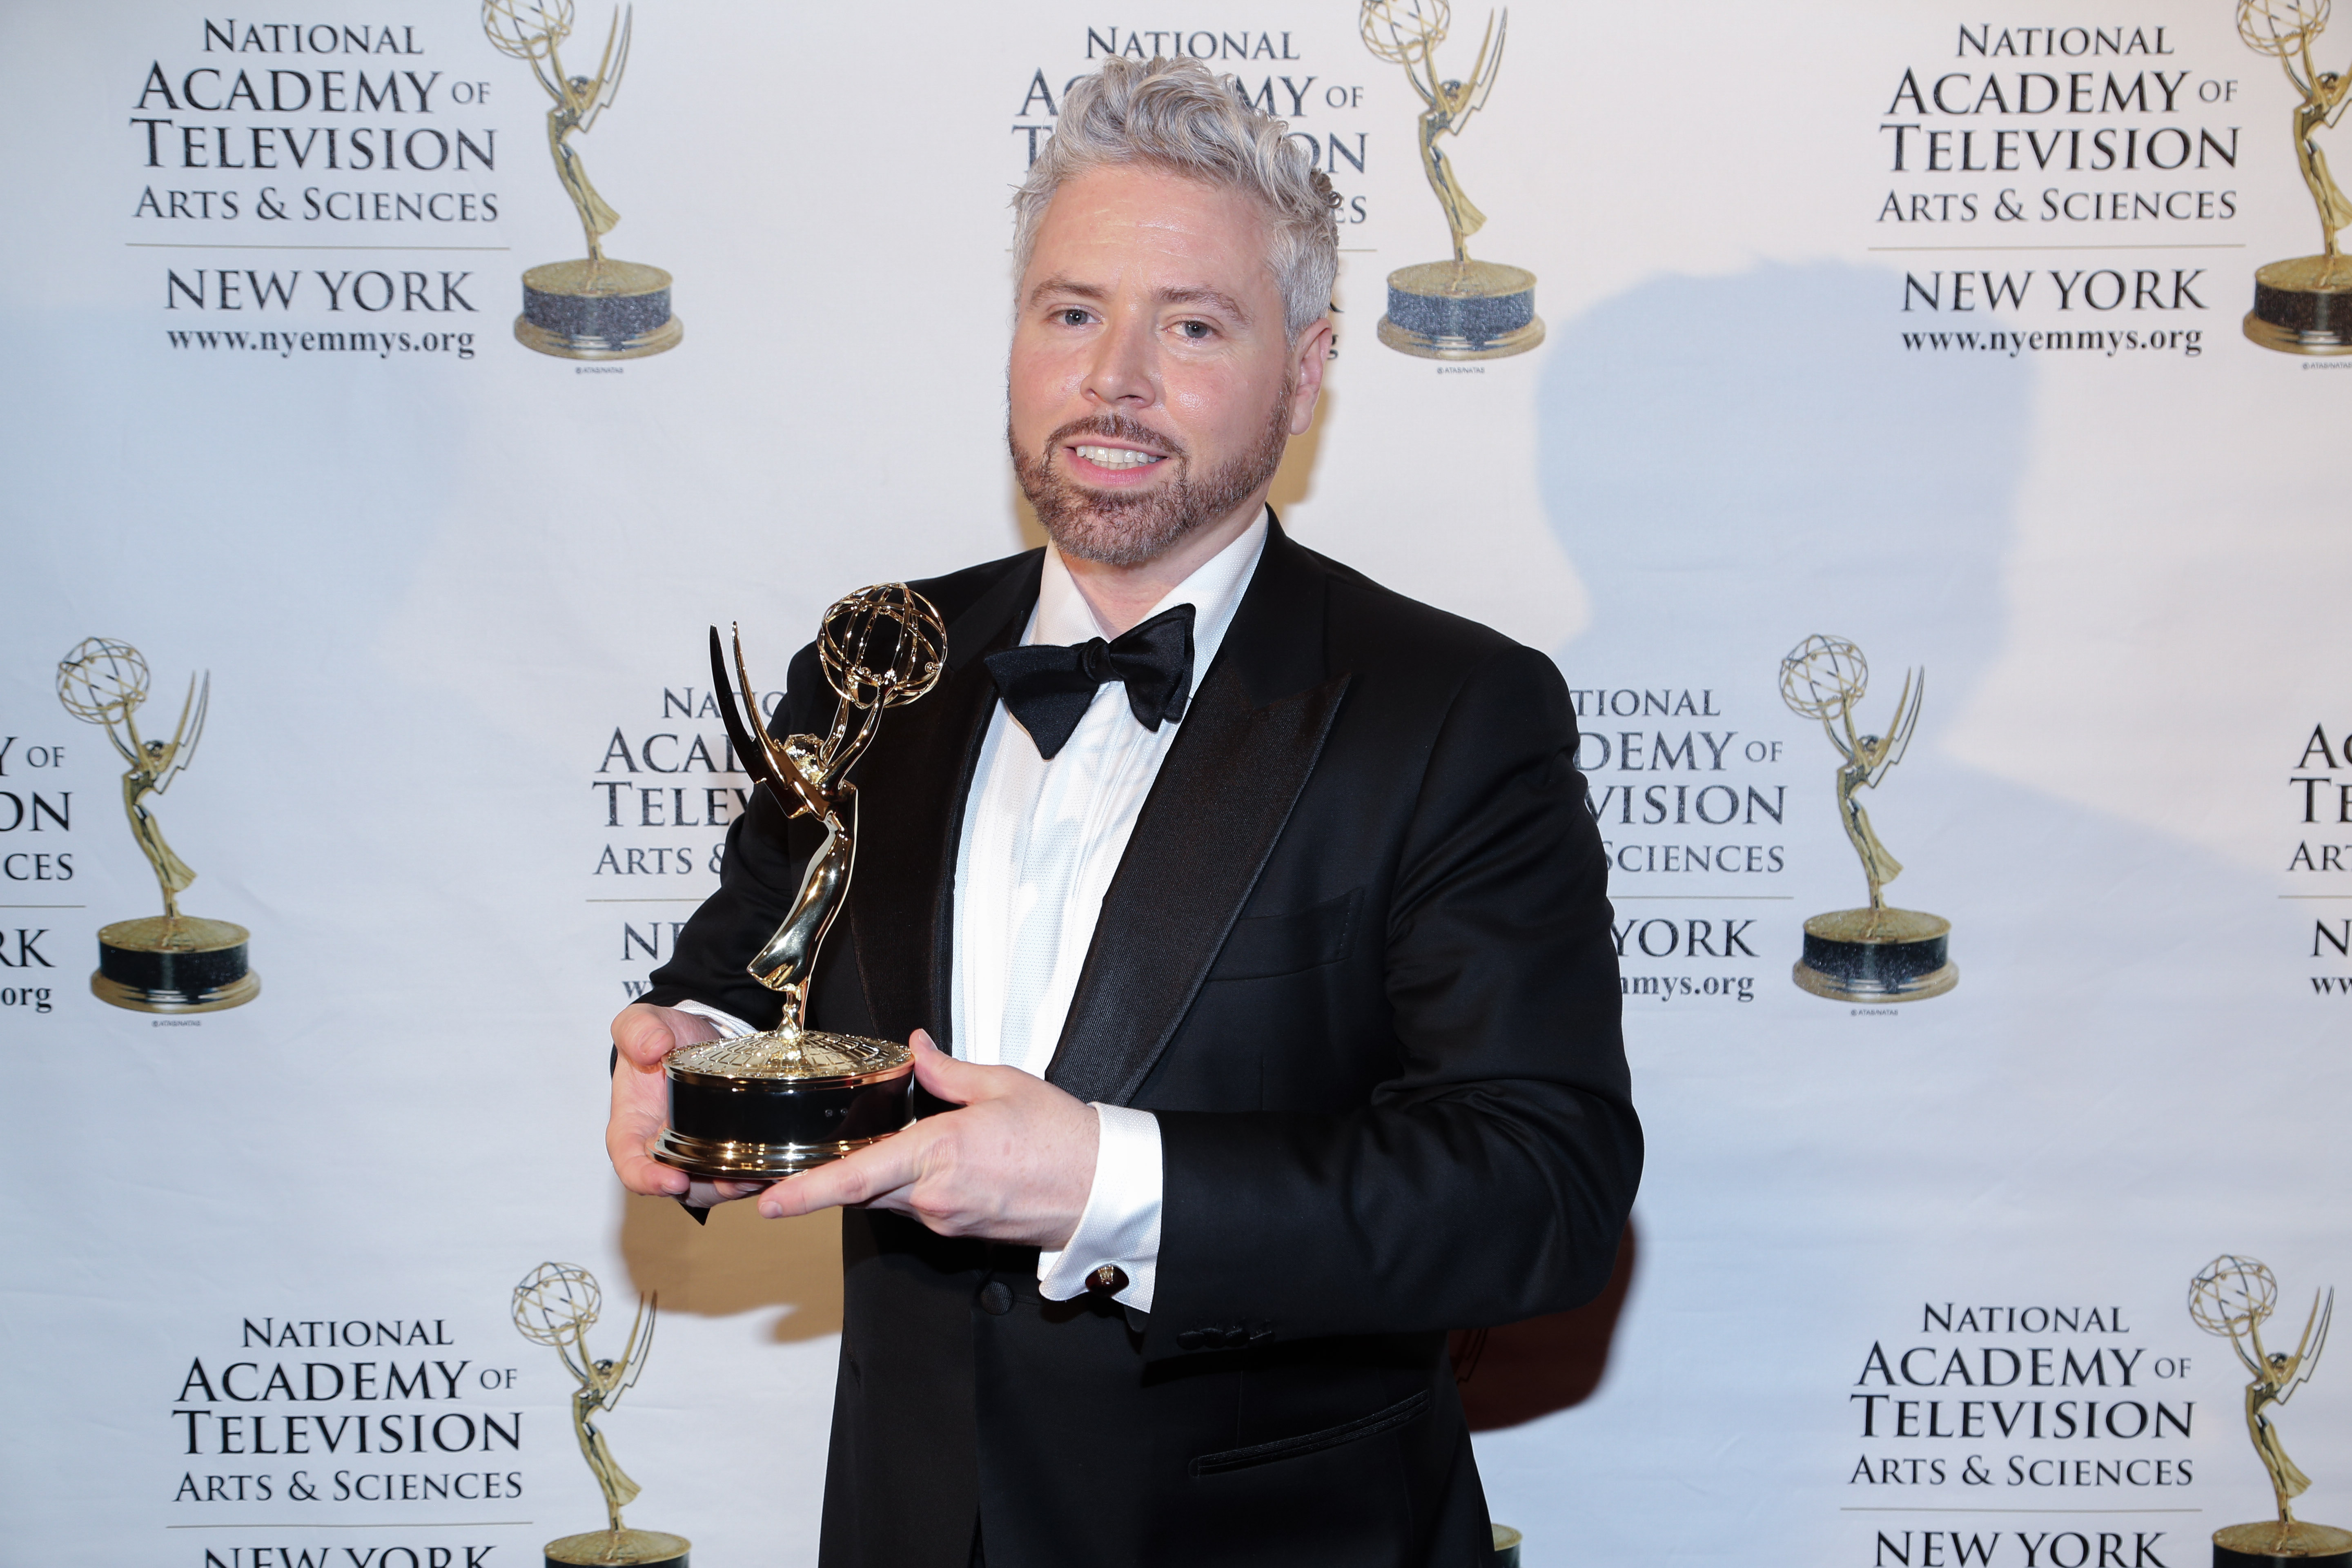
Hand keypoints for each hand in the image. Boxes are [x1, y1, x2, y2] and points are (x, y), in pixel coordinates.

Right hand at [606, 1003, 769, 1209]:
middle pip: (679, 1185)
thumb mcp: (642, 1022)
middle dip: (704, 1189)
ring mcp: (695, 1151)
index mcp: (633, 1129)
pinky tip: (771, 1166)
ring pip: (712, 1184)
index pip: (631, 1166)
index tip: (673, 1180)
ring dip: (734, 1186)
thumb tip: (651, 1047)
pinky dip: (752, 1172)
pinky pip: (736, 1170)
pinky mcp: (725, 1147)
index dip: (649, 1180)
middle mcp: (663, 1149)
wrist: (695, 1032)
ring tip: (755, 1176)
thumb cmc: (661, 1036)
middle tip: (729, 1182)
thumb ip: (637, 1030)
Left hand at [757, 1031, 1099, 1248]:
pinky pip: (916, 1206)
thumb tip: (916, 1048)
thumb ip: (947, 1069)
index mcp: (940, 1153)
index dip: (807, 1191)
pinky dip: (909, 1185)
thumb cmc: (1062, 1138)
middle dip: (830, 1178)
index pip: (858, 1177)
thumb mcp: (1003, 1085)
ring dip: (879, 1175)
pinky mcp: (957, 1230)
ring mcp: (945, 1219)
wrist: (1101, 1188)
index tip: (771, 1200)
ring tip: (900, 1145)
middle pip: (862, 1189)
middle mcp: (935, 1197)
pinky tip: (932, 1163)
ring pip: (887, 1197)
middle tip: (796, 1171)